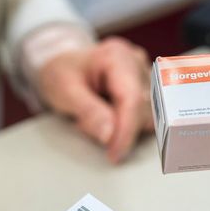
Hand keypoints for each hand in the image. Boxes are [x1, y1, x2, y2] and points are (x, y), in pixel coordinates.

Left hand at [36, 37, 153, 163]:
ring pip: (148, 116)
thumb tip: (109, 136)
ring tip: (93, 117)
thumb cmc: (61, 73)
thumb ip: (88, 112)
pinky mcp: (147, 89)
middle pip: (144, 110)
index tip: (115, 153)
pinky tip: (106, 116)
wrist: (61, 65)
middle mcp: (137, 63)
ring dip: (122, 127)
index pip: (132, 99)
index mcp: (117, 57)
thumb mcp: (64, 91)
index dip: (126, 130)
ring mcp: (144, 76)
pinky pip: (145, 117)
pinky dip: (125, 124)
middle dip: (119, 128)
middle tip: (85, 124)